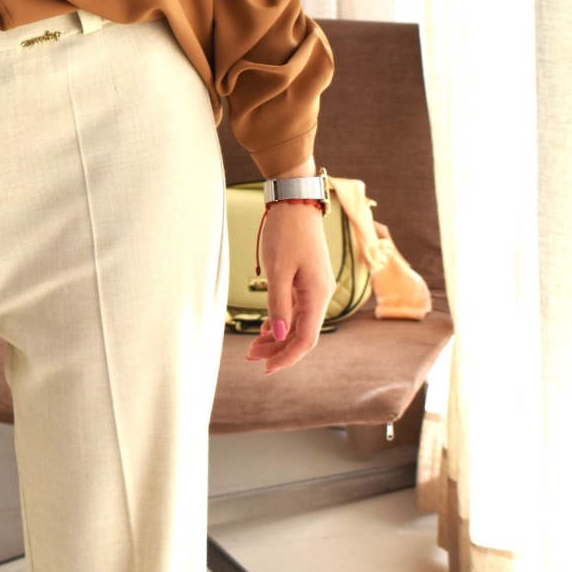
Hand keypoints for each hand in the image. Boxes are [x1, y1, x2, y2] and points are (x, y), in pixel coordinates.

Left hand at [244, 202, 333, 374]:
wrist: (295, 202)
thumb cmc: (286, 233)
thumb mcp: (277, 270)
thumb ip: (278, 304)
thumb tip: (278, 335)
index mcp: (317, 295)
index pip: (306, 339)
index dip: (286, 357)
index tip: (266, 368)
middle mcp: (321, 295)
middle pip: (302, 334)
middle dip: (278, 349)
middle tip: (250, 356)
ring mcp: (315, 288)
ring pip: (298, 322)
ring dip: (278, 336)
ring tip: (253, 345)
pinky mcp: (307, 280)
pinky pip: (297, 309)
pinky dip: (281, 320)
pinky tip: (266, 327)